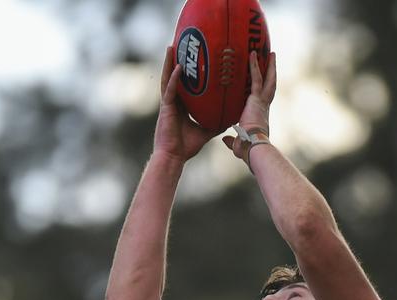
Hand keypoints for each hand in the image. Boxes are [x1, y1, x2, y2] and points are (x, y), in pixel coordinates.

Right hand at [153, 46, 215, 163]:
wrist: (174, 158)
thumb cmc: (186, 147)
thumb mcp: (205, 132)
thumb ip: (215, 123)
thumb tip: (231, 119)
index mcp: (181, 107)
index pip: (184, 86)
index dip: (186, 73)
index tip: (191, 59)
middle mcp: (173, 102)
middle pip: (173, 77)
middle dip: (175, 61)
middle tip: (179, 45)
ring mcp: (168, 104)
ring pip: (168, 79)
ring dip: (169, 63)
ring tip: (172, 47)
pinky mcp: (166, 108)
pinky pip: (170, 90)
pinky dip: (174, 78)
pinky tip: (178, 68)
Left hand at [223, 51, 275, 161]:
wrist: (252, 147)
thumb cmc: (247, 149)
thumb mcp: (238, 144)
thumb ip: (231, 140)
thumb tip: (225, 140)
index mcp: (260, 117)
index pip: (263, 101)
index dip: (264, 92)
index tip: (264, 85)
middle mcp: (264, 108)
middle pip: (270, 86)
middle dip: (272, 74)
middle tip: (273, 62)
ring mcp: (261, 102)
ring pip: (267, 80)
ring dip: (269, 65)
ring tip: (270, 53)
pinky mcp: (256, 99)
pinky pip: (255, 78)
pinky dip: (254, 66)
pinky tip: (252, 53)